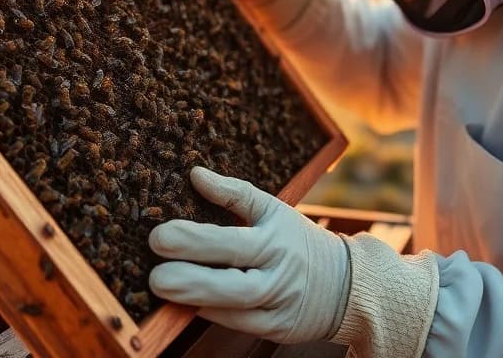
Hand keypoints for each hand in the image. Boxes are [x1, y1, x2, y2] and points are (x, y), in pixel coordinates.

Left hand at [148, 167, 349, 343]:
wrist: (347, 284)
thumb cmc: (299, 241)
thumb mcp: (274, 210)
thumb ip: (234, 194)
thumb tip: (194, 174)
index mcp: (276, 240)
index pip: (232, 240)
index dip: (194, 240)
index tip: (158, 236)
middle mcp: (279, 275)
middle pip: (234, 283)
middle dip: (192, 280)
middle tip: (155, 276)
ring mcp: (279, 305)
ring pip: (237, 309)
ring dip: (198, 300)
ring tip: (164, 290)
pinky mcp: (278, 328)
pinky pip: (240, 324)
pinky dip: (214, 315)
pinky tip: (188, 305)